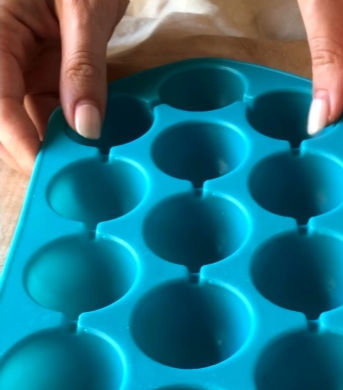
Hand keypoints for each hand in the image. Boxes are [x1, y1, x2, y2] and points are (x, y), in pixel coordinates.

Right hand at [0, 0, 127, 171]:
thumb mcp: (86, 11)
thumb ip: (84, 68)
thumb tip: (87, 126)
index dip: (17, 139)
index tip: (45, 168)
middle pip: (4, 114)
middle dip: (33, 145)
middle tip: (71, 178)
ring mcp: (17, 62)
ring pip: (25, 114)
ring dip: (53, 140)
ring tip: (87, 166)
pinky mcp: (38, 68)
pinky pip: (47, 104)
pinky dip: (69, 123)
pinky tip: (92, 144)